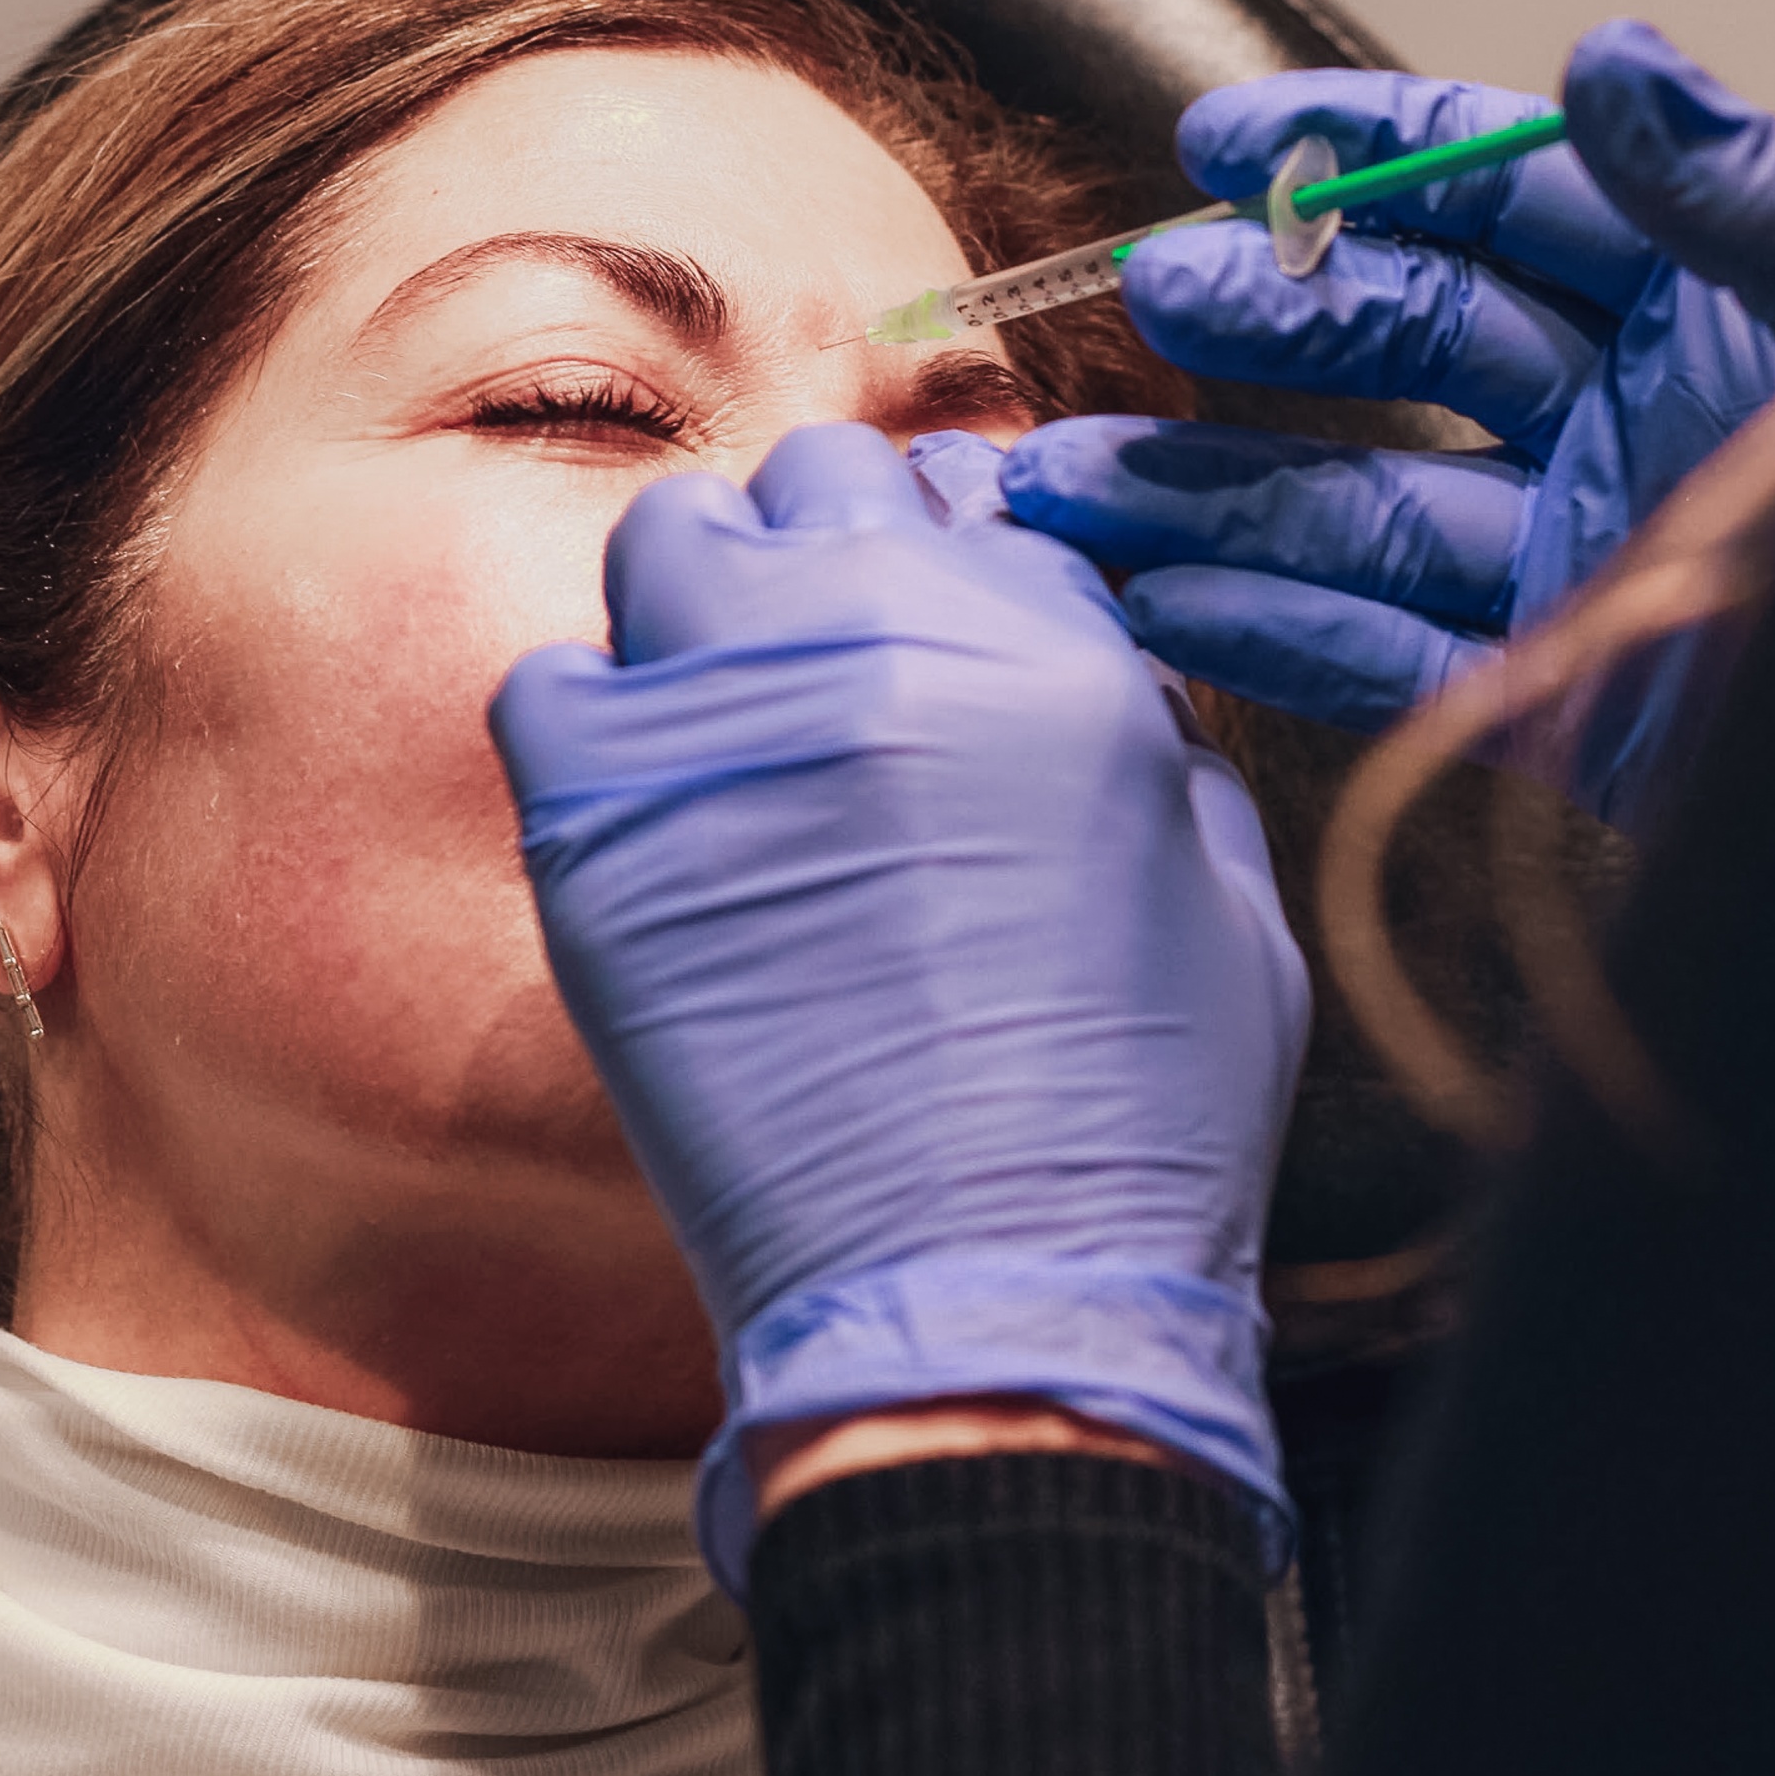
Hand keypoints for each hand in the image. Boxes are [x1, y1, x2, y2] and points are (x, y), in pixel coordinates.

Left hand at [492, 421, 1308, 1592]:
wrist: (979, 1296)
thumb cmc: (1129, 1122)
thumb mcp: (1224, 892)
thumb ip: (1152, 739)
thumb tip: (1086, 676)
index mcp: (1052, 643)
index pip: (969, 493)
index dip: (951, 551)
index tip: (933, 608)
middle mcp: (884, 635)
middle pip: (819, 479)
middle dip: (831, 547)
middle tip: (834, 655)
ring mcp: (727, 714)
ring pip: (673, 534)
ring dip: (706, 598)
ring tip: (730, 710)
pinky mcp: (598, 815)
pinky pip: (550, 683)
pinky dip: (591, 723)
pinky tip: (645, 803)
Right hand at [1001, 23, 1774, 831]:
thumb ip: (1754, 196)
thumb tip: (1615, 58)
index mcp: (1716, 298)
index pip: (1503, 186)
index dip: (1357, 149)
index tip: (1224, 132)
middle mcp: (1634, 412)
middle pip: (1408, 337)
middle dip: (1264, 313)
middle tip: (1150, 294)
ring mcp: (1584, 554)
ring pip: (1360, 502)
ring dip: (1206, 490)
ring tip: (1065, 483)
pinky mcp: (1560, 698)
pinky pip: (1386, 650)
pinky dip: (1264, 626)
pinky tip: (1156, 598)